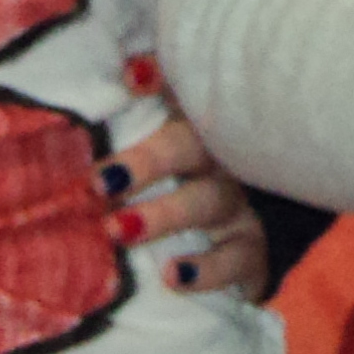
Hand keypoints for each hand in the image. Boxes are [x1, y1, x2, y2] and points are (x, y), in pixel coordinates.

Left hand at [96, 81, 267, 300]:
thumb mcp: (161, 150)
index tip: (131, 78)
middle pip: (191, 147)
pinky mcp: (252, 250)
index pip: (183, 93)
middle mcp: (220, 158)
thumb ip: (134, 124)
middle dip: (148, 160)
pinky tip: (172, 275)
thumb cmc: (183, 188)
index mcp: (194, 126)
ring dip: (165, 213)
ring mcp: (241, 204)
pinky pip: (237, 258)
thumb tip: (112, 83)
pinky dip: (207, 268)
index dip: (163, 79)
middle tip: (101, 181)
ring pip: (210, 200)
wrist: (249, 244)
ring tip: (119, 230)